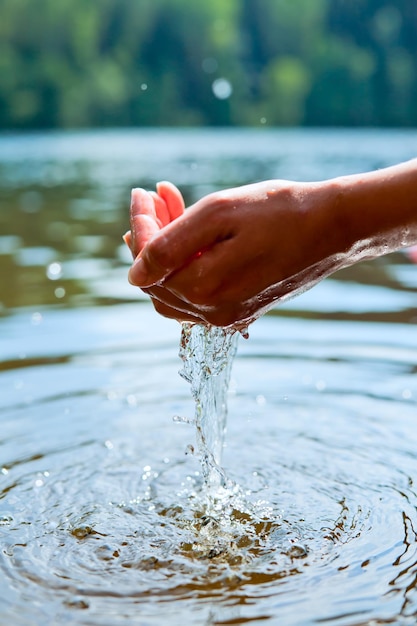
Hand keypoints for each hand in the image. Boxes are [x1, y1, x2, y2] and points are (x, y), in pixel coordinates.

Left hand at [126, 179, 344, 327]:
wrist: (332, 227)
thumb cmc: (278, 212)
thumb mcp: (218, 214)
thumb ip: (168, 246)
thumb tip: (134, 275)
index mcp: (205, 291)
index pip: (148, 265)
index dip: (140, 226)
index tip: (141, 192)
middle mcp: (213, 313)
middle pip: (158, 279)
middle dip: (149, 235)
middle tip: (155, 197)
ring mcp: (228, 315)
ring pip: (175, 286)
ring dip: (166, 248)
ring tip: (170, 209)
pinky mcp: (241, 308)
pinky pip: (198, 292)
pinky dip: (188, 262)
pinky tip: (193, 234)